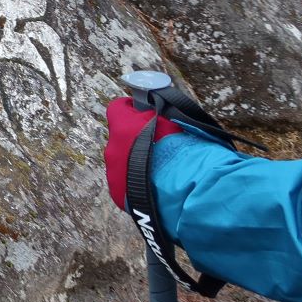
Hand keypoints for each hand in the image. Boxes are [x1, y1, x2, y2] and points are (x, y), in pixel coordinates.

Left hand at [104, 96, 181, 210]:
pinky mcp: (118, 194)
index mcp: (123, 127)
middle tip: (157, 145)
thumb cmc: (185, 152)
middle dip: (135, 138)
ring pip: (121, 161)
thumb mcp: (172, 122)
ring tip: (158, 169)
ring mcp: (113, 173)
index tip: (140, 111)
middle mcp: (112, 149)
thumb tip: (152, 114)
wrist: (188, 190)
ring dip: (135, 162)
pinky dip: (137, 181)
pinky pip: (124, 182)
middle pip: (119, 137)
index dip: (130, 109)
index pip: (118, 108)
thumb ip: (155, 116)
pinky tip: (154, 185)